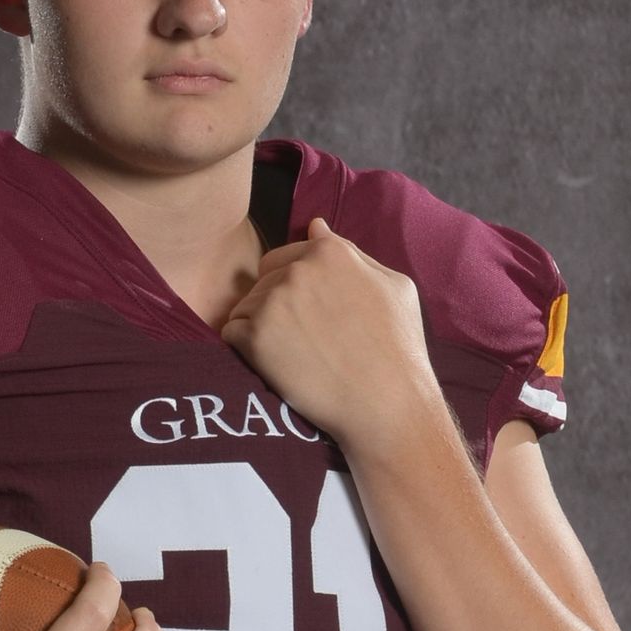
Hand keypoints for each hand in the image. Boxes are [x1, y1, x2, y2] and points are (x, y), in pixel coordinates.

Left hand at [219, 217, 444, 460]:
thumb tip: (315, 225)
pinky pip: (231, 332)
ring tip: (291, 355)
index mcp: (329, 252)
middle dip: (274, 303)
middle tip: (301, 338)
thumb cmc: (399, 348)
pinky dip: (244, 348)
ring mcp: (273, 302)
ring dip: (259, 326)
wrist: (387, 404)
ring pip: (244, 305)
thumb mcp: (393, 286)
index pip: (287, 256)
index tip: (313, 316)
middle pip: (262, 279)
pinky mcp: (254, 337)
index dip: (296, 287)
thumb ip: (352, 253)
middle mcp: (297, 270)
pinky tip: (273, 364)